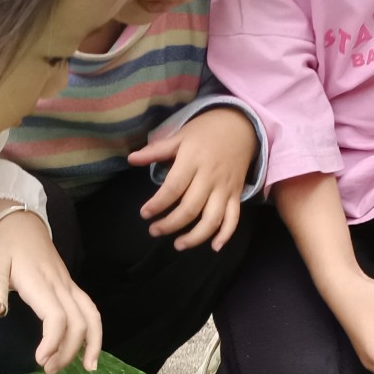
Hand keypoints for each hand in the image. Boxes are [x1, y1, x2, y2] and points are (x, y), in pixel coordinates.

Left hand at [0, 209, 102, 373]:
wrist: (18, 224)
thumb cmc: (2, 247)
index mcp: (40, 282)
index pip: (56, 316)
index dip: (53, 341)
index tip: (39, 359)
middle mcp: (60, 285)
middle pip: (78, 321)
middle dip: (69, 350)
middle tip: (49, 370)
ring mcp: (69, 286)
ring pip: (91, 315)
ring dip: (91, 343)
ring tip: (87, 367)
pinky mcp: (71, 287)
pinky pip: (90, 310)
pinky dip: (94, 332)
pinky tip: (89, 350)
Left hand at [128, 107, 257, 251]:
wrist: (241, 126)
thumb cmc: (206, 132)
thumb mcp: (181, 135)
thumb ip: (157, 150)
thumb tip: (131, 159)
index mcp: (193, 161)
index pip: (174, 188)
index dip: (158, 204)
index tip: (145, 214)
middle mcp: (210, 177)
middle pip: (191, 208)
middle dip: (171, 224)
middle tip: (154, 231)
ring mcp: (225, 188)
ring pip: (212, 219)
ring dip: (196, 237)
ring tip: (178, 244)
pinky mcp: (237, 194)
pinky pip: (234, 218)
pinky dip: (226, 234)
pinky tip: (214, 247)